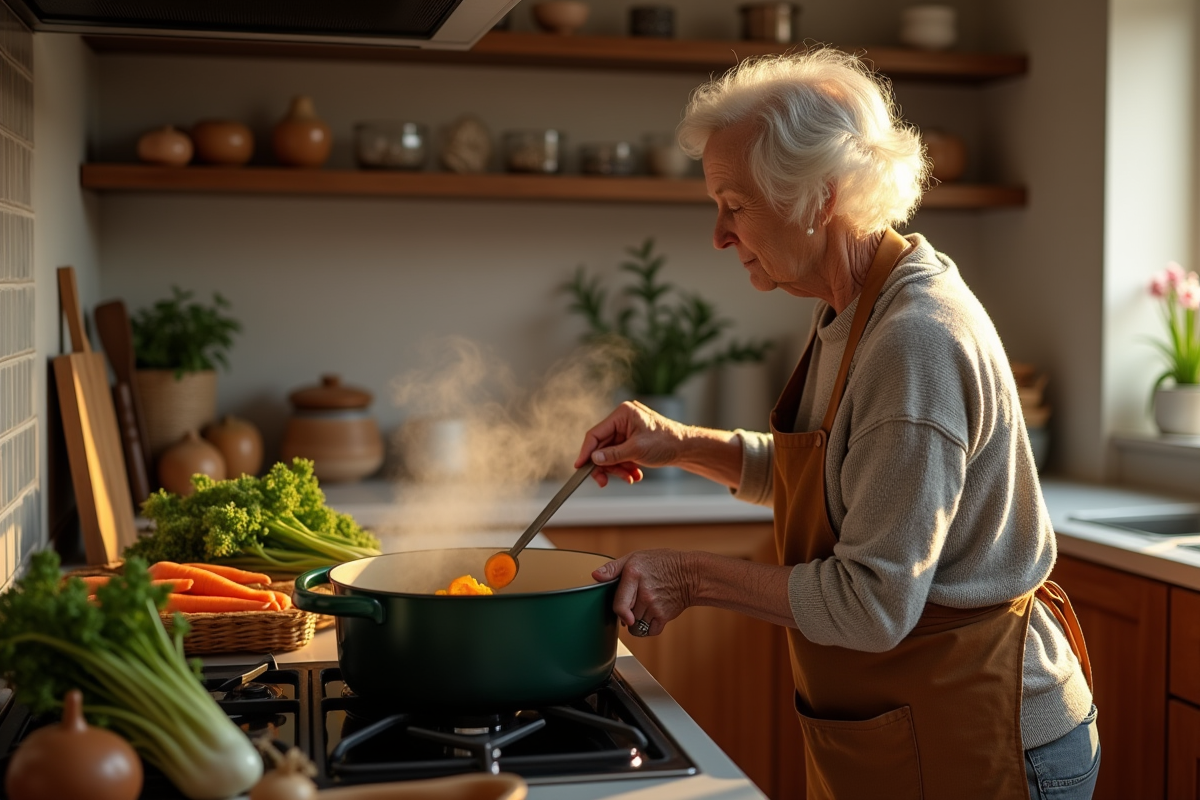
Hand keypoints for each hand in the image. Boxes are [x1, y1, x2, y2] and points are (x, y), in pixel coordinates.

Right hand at [574, 401, 689, 487]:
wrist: (685, 449)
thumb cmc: (665, 443)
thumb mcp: (636, 450)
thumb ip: (613, 454)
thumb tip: (593, 459)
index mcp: (622, 414)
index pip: (596, 433)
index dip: (586, 451)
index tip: (579, 467)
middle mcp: (622, 420)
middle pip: (602, 446)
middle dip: (606, 465)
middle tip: (604, 482)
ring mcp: (627, 430)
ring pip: (611, 454)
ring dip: (617, 469)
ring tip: (629, 478)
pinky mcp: (631, 440)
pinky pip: (620, 455)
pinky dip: (625, 467)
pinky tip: (635, 474)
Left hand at [592, 549, 693, 636]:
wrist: (691, 574)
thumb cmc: (663, 563)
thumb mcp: (636, 557)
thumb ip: (613, 568)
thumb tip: (595, 576)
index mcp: (633, 575)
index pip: (618, 604)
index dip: (617, 611)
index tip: (621, 612)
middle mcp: (644, 592)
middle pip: (625, 615)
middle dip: (626, 612)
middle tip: (633, 602)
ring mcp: (654, 606)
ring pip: (636, 625)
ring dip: (637, 620)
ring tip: (644, 606)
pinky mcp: (664, 616)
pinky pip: (649, 631)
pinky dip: (648, 627)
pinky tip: (651, 615)